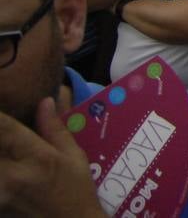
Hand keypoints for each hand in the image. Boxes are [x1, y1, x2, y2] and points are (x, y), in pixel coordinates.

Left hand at [0, 100, 102, 217]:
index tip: (1, 111)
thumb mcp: (74, 157)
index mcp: (36, 156)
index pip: (3, 127)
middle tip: (6, 143)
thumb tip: (46, 100)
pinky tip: (7, 171)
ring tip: (8, 157)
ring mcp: (0, 192)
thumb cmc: (76, 192)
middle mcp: (12, 174)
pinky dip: (0, 171)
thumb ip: (55, 128)